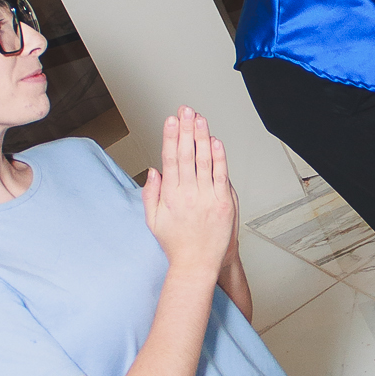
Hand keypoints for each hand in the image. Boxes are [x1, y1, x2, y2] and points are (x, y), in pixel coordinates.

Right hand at [141, 108, 236, 279]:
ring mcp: (207, 198)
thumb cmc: (176, 244)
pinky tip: (216, 141)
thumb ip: (151, 194)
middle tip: (185, 110)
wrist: (197, 265)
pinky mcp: (223, 203)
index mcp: (170, 196)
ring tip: (199, 118)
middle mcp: (188, 194)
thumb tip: (154, 171)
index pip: (170, 159)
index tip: (170, 120)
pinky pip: (221, 175)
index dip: (170, 136)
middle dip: (186, 129)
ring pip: (205, 160)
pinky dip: (219, 157)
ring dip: (202, 136)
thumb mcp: (153, 220)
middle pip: (187, 154)